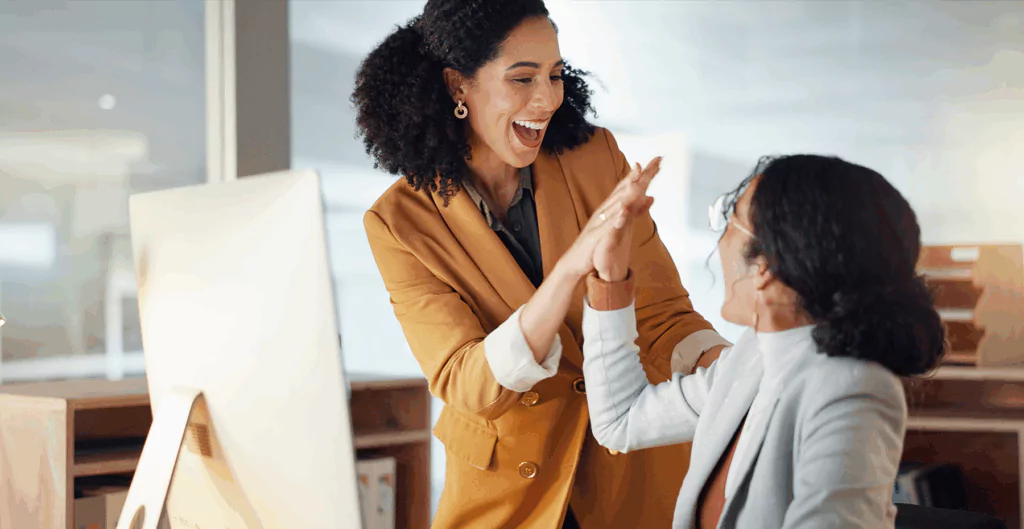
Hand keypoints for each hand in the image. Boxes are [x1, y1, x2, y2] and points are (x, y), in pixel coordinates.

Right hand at [554, 156, 661, 280]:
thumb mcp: (619, 225)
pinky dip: (615, 220)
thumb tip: (649, 196)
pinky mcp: (595, 237)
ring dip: (625, 194)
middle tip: (648, 163)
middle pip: (622, 191)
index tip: (657, 160)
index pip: (628, 187)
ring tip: (636, 182)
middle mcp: (603, 211)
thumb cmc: (596, 242)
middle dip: (635, 177)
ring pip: (614, 206)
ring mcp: (598, 223)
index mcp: (610, 208)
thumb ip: (633, 210)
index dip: (642, 174)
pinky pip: (606, 228)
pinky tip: (623, 212)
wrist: (575, 260)